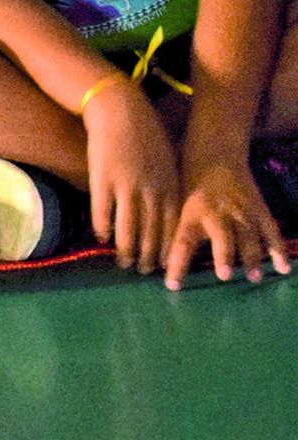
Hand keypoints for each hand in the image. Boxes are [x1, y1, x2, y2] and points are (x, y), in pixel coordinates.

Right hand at [83, 80, 180, 274]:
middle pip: (151, 232)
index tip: (164, 265)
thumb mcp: (166, 161)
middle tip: (143, 271)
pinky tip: (102, 238)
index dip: (167, 248)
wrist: (120, 110)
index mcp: (169, 187)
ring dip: (127, 250)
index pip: (172, 227)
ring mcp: (126, 186)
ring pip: (128, 228)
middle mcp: (151, 191)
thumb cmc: (145, 134)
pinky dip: (103, 227)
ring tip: (123, 263)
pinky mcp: (102, 179)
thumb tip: (166, 212)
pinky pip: (103, 211)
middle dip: (149, 256)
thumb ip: (167, 187)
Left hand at [163, 155, 290, 289]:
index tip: (173, 285)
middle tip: (224, 274)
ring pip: (248, 237)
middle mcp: (217, 214)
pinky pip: (270, 231)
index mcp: (191, 213)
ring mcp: (241, 212)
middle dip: (224, 256)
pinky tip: (283, 268)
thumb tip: (156, 261)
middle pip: (222, 237)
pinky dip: (278, 249)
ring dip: (252, 258)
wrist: (215, 153)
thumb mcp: (175, 203)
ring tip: (253, 277)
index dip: (177, 264)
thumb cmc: (188, 183)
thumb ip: (171, 230)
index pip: (182, 242)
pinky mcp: (259, 209)